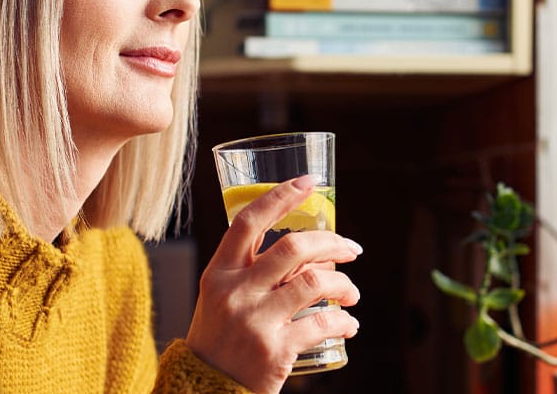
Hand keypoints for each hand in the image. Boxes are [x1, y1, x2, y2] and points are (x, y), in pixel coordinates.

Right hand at [186, 175, 362, 393]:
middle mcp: (236, 292)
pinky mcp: (276, 350)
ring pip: (315, 283)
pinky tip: (349, 324)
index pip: (249, 221)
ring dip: (344, 284)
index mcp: (219, 273)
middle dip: (332, 242)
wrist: (204, 390)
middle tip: (351, 248)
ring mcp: (255, 321)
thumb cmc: (219, 341)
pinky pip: (323, 324)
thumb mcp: (220, 298)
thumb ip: (251, 273)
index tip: (309, 182)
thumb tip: (306, 250)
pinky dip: (344, 321)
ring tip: (352, 294)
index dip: (281, 196)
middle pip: (293, 247)